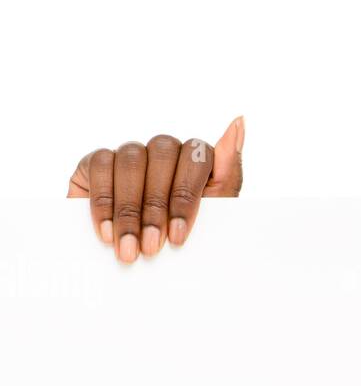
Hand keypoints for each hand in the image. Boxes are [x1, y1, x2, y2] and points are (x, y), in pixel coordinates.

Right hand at [66, 116, 244, 263]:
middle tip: (150, 247)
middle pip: (163, 155)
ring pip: (132, 159)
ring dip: (129, 209)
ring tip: (128, 248)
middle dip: (156, 207)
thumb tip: (239, 121)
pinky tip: (106, 232)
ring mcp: (130, 153)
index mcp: (195, 157)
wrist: (143, 264)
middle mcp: (163, 149)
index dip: (185, 197)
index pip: (196, 156)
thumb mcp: (216, 209)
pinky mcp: (96, 162)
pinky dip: (103, 202)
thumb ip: (229, 169)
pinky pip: (99, 165)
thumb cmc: (184, 234)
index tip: (177, 236)